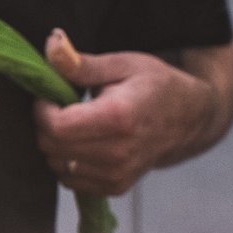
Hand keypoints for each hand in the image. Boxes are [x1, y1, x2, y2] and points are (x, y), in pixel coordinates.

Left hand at [34, 30, 219, 196]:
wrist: (190, 120)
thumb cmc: (156, 85)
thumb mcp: (122, 64)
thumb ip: (81, 63)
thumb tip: (50, 44)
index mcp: (118, 118)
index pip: (56, 126)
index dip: (42, 109)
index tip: (49, 94)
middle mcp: (117, 153)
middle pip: (51, 148)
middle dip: (46, 125)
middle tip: (62, 106)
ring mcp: (117, 174)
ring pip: (57, 166)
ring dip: (56, 144)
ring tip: (77, 122)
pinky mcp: (116, 187)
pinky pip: (71, 179)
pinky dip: (68, 161)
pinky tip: (85, 141)